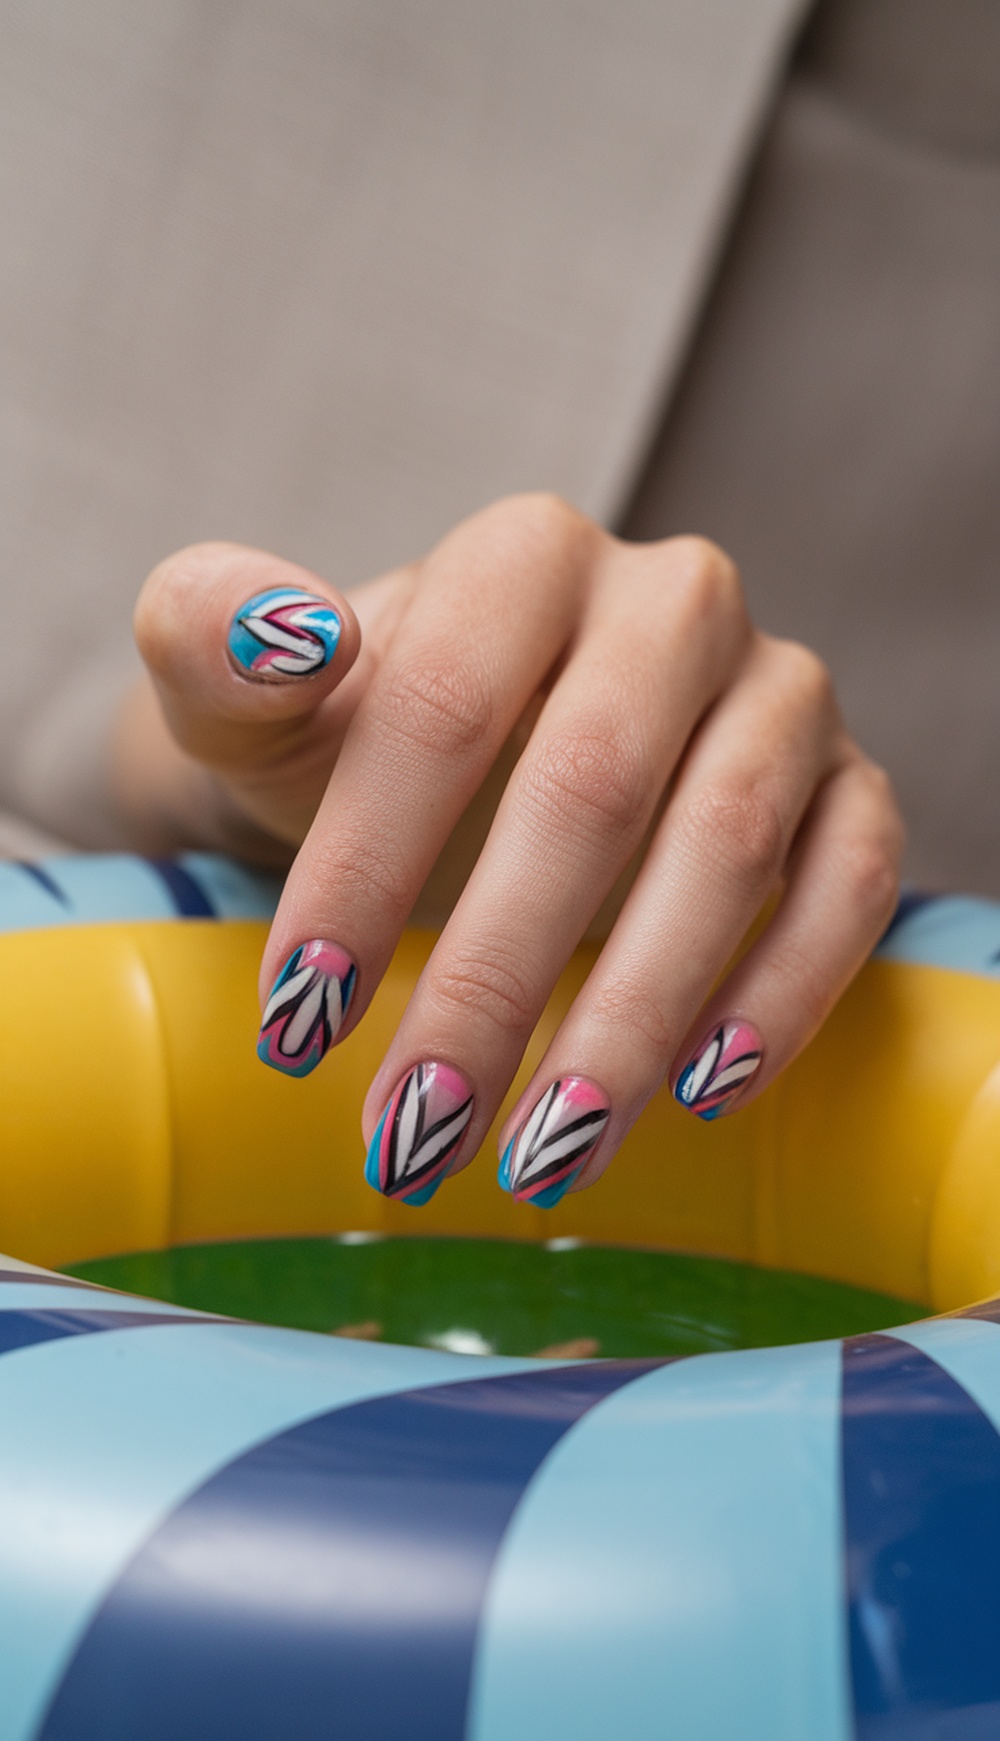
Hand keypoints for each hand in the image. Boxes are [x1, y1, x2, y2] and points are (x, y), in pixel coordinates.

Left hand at [122, 495, 902, 1206]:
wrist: (461, 771)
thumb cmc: (346, 746)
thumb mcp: (252, 704)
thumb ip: (212, 643)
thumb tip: (280, 635)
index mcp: (523, 556)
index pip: (445, 702)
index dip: (368, 864)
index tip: (298, 1017)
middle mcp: (672, 601)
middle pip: (593, 786)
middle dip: (497, 980)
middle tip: (416, 1132)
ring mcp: (777, 690)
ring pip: (729, 844)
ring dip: (632, 1018)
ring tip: (545, 1153)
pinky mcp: (846, 783)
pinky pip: (852, 881)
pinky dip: (786, 993)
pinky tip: (699, 1093)